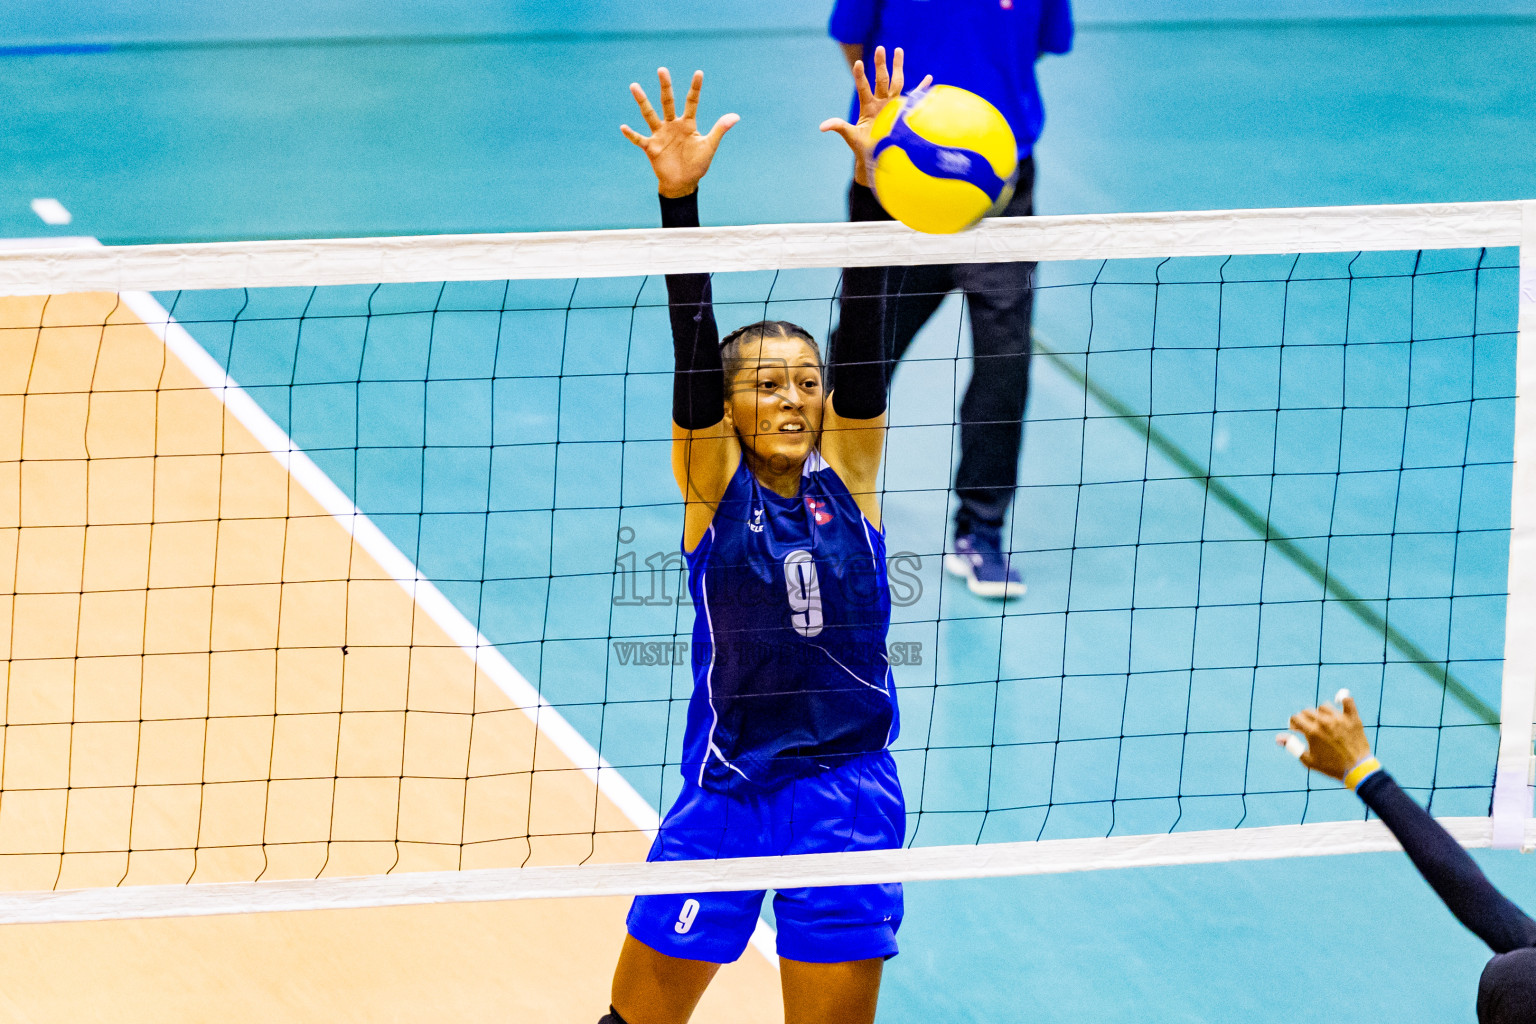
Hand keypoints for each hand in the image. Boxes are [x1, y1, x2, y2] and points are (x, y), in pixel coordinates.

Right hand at [621, 68, 738, 198]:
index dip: (695, 88)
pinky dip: (631, 134)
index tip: (699, 72)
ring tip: (634, 86)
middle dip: (666, 86)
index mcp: (687, 123)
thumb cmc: (697, 165)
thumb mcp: (709, 146)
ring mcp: (660, 135)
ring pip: (649, 115)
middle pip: (668, 102)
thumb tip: (736, 116)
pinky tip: (623, 127)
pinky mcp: (651, 147)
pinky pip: (639, 139)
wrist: (683, 183)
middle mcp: (672, 125)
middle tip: (662, 69)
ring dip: (642, 101)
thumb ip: (719, 130)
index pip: (691, 102)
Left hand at [819, 46, 931, 186]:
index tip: (858, 64)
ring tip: (898, 49)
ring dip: (897, 67)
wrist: (876, 156)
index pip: (863, 88)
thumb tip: (822, 127)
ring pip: (896, 82)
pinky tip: (929, 78)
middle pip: (881, 80)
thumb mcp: (851, 136)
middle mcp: (880, 102)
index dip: (860, 77)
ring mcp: (892, 105)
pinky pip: (913, 98)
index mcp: (867, 106)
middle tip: (879, 48)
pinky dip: (921, 89)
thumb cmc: (863, 147)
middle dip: (880, 64)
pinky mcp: (903, 111)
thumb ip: (839, 127)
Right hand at [1286, 696, 1373, 780]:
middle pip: (1307, 711)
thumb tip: (1278, 738)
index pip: (1296, 717)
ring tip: (1323, 721)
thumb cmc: (1331, 767)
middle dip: (1304, 718)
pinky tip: (1340, 700)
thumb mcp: (1308, 760)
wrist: (1358, 770)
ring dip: (1320, 712)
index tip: (1297, 730)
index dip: (1293, 724)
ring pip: (1324, 706)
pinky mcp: (1353, 719)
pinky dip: (1343, 699)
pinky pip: (1348, 701)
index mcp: (1312, 731)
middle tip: (1308, 727)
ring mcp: (1339, 719)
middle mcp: (1324, 722)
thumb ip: (1292, 746)